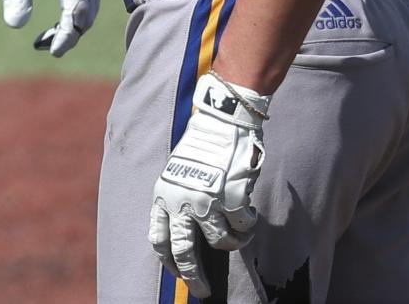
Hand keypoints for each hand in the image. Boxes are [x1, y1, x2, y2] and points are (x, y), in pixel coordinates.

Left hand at [0, 0, 98, 56]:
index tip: (51, 50)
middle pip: (87, 13)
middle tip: (43, 45)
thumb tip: (16, 25)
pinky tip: (62, 18)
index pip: (75, 11)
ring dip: (75, 25)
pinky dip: (79, 12)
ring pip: (91, 6)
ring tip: (49, 36)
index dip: (66, 35)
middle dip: (70, 34)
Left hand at [149, 72, 269, 298]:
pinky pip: (243, 228)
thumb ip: (179, 200)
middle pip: (184, 253)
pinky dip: (248, 225)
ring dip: (233, 242)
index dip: (169, 263)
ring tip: (239, 233)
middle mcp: (182, 201)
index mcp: (164, 194)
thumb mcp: (178, 172)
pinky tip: (250, 213)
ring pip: (220, 242)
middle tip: (205, 290)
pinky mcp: (231, 199)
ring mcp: (207, 202)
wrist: (222, 121)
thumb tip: (190, 235)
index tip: (180, 275)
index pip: (159, 239)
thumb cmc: (201, 147)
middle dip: (195, 277)